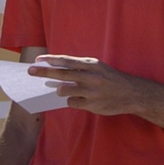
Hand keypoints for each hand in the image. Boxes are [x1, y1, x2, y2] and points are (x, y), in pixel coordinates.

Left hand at [30, 55, 148, 116]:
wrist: (133, 94)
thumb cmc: (112, 80)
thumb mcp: (99, 69)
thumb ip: (80, 69)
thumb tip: (57, 72)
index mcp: (92, 65)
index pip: (66, 61)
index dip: (51, 60)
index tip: (38, 60)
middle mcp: (91, 77)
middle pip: (61, 74)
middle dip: (43, 73)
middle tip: (30, 71)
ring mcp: (91, 91)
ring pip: (63, 91)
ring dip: (61, 91)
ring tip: (64, 91)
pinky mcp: (92, 104)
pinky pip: (72, 103)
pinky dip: (73, 101)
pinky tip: (82, 100)